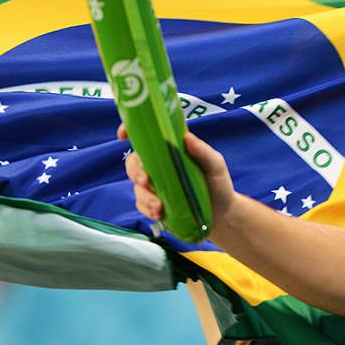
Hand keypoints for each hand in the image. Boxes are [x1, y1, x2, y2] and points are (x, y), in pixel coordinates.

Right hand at [118, 124, 237, 228]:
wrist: (222, 212)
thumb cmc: (218, 183)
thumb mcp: (215, 165)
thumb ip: (203, 152)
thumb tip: (187, 137)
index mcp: (170, 150)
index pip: (146, 137)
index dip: (129, 131)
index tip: (122, 135)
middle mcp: (158, 165)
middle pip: (134, 163)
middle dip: (135, 172)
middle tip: (145, 180)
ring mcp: (155, 185)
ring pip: (137, 187)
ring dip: (144, 196)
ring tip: (159, 206)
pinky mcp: (155, 203)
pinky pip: (141, 205)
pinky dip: (146, 209)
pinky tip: (158, 213)